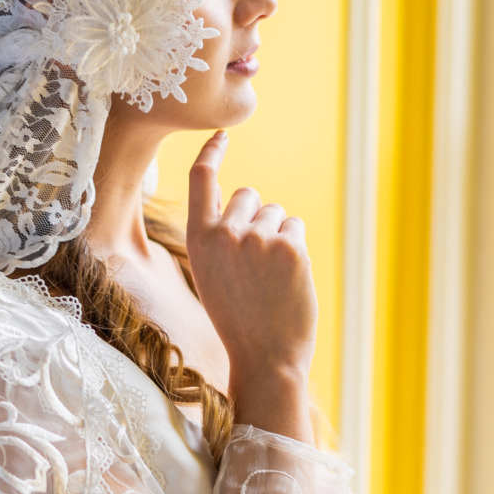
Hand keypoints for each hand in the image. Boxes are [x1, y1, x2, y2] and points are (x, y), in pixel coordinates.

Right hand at [186, 132, 316, 440]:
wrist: (265, 358)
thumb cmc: (237, 319)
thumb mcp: (210, 275)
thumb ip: (217, 237)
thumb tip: (237, 200)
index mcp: (198, 240)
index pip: (202, 179)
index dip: (212, 152)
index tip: (221, 135)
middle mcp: (225, 233)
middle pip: (248, 195)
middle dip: (256, 217)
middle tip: (255, 262)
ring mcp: (259, 239)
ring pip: (276, 213)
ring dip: (278, 236)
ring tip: (270, 278)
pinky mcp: (291, 247)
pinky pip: (296, 228)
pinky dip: (295, 248)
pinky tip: (287, 279)